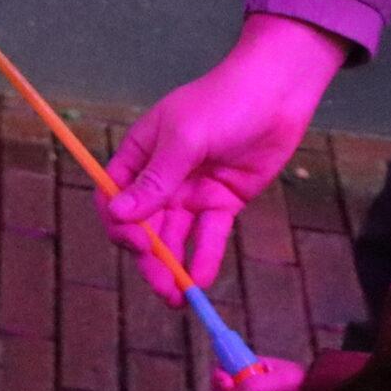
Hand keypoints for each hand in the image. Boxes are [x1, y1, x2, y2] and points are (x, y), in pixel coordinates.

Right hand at [101, 15, 347, 304]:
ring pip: (174, 235)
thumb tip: (118, 214)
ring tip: (178, 295)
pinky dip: (203, 255)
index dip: (118, 223)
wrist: (277, 94)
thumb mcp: (183, 139)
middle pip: (144, 224)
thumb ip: (155, 180)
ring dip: (173, 264)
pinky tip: (201, 277)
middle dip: (148, 256)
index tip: (135, 242)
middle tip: (160, 285)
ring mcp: (192, 191)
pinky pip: (208, 234)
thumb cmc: (221, 104)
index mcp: (140, 155)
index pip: (114, 196)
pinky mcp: (223, 202)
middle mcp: (162, 177)